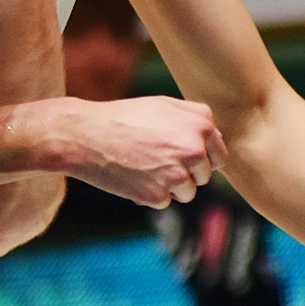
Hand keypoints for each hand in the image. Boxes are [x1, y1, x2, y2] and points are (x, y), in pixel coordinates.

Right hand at [42, 95, 225, 207]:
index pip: (219, 155)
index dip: (199, 156)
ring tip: (142, 164)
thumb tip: (216, 139)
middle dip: (185, 172)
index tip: (177, 151)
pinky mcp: (159, 195)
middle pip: (204, 176)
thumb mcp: (164, 105)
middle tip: (154, 156)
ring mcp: (177, 175)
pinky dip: (150, 193)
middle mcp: (194, 150)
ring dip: (169, 185)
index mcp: (201, 126)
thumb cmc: (124, 117)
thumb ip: (197, 119)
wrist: (85, 134)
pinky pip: (165, 201)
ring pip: (187, 192)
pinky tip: (132, 175)